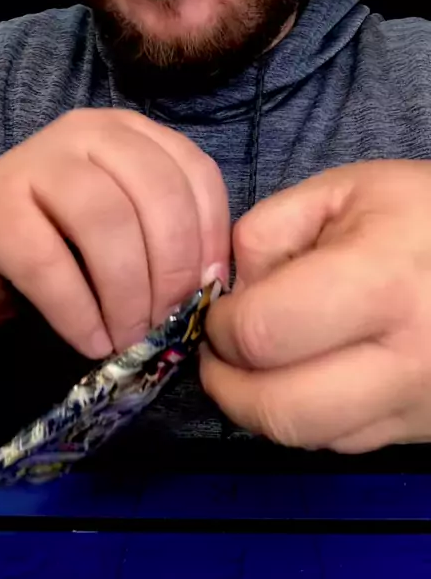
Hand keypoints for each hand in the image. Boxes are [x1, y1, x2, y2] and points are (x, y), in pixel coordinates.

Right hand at [0, 109, 229, 356]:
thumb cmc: (64, 239)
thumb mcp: (126, 223)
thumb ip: (168, 235)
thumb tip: (213, 285)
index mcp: (130, 132)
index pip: (195, 171)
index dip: (211, 235)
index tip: (210, 290)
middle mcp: (87, 132)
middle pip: (156, 195)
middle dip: (172, 270)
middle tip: (169, 323)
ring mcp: (37, 162)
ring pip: (106, 222)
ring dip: (128, 294)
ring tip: (130, 337)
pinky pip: (49, 263)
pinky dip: (79, 312)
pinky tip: (92, 342)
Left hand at [201, 160, 430, 452]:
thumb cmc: (425, 212)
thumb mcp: (343, 189)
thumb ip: (268, 231)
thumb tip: (230, 294)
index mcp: (380, 283)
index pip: (263, 334)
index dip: (221, 326)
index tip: (221, 310)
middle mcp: (405, 360)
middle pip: (280, 410)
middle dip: (227, 385)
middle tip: (220, 354)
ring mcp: (419, 407)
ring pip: (308, 438)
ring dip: (263, 406)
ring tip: (259, 364)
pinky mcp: (425, 431)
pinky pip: (345, 441)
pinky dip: (309, 415)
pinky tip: (311, 375)